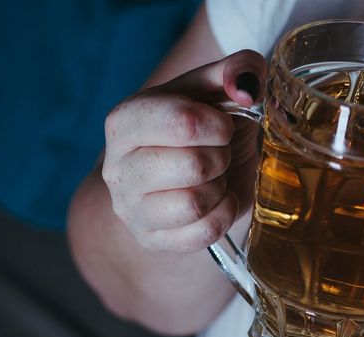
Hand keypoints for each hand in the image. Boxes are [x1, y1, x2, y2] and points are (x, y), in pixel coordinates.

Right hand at [101, 49, 265, 252]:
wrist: (185, 173)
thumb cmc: (199, 127)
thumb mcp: (215, 90)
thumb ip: (237, 71)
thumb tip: (246, 88)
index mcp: (124, 121)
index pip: (183, 122)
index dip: (218, 125)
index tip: (222, 126)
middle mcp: (117, 167)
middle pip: (194, 166)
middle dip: (220, 157)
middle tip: (218, 153)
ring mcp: (131, 209)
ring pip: (195, 204)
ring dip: (220, 188)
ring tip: (214, 177)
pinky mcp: (151, 240)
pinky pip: (203, 234)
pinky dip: (223, 215)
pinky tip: (218, 200)